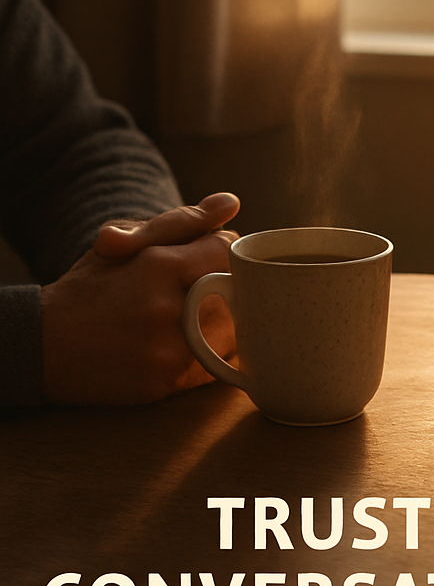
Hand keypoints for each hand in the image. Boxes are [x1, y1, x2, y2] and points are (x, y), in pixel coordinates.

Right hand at [41, 194, 239, 404]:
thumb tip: (231, 203)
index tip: (207, 259)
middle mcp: (167, 308)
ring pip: (234, 331)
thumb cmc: (91, 288)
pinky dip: (214, 353)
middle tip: (204, 291)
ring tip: (196, 318)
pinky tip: (191, 344)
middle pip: (237, 292)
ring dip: (225, 322)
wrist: (44, 346)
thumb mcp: (125, 243)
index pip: (226, 250)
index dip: (221, 253)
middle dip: (227, 289)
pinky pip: (218, 365)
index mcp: (159, 266)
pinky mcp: (168, 383)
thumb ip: (182, 222)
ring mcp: (169, 350)